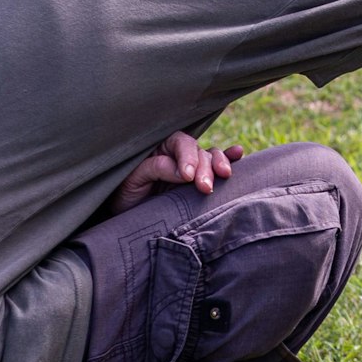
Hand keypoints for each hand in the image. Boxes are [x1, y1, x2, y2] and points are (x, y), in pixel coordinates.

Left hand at [105, 131, 245, 215]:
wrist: (126, 218)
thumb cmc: (123, 195)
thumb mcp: (131, 180)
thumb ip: (154, 168)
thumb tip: (183, 170)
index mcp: (158, 147)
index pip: (179, 143)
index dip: (187, 157)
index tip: (187, 176)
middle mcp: (176, 154)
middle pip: (198, 152)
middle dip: (205, 168)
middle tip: (205, 188)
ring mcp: (190, 167)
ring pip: (210, 158)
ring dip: (219, 165)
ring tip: (224, 177)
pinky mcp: (198, 181)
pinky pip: (216, 166)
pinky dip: (229, 158)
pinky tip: (238, 154)